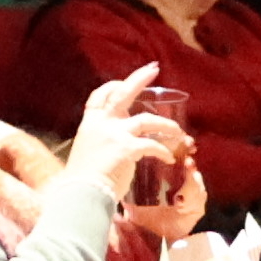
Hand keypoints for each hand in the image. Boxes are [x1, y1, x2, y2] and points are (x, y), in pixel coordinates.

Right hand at [62, 68, 183, 186]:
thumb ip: (100, 141)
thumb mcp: (88, 150)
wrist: (81, 192)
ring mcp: (115, 134)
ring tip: (179, 133)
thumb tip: (113, 143)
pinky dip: (163, 151)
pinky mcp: (127, 149)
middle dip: (140, 78)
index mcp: (90, 123)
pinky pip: (152, 145)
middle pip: (123, 93)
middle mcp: (102, 123)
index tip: (123, 82)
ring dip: (167, 126)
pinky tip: (170, 158)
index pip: (100, 96)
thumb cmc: (84, 177)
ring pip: (147, 120)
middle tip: (154, 68)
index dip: (113, 86)